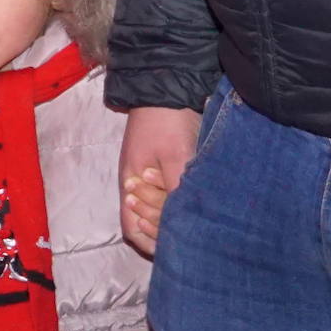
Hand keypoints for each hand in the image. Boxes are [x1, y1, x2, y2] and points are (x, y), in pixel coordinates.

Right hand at [118, 106, 201, 254]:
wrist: (169, 84)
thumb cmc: (168, 121)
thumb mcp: (175, 158)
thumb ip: (176, 192)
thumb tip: (182, 224)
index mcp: (131, 184)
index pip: (133, 228)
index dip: (151, 243)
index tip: (174, 246)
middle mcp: (136, 183)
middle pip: (144, 222)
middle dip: (164, 232)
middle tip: (191, 234)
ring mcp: (149, 173)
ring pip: (159, 208)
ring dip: (174, 216)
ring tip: (198, 219)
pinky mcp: (164, 164)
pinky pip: (170, 193)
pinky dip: (181, 201)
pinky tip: (198, 201)